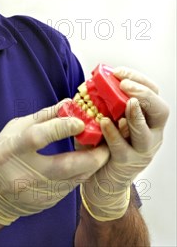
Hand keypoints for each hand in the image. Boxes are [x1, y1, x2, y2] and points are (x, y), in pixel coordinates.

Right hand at [0, 102, 109, 224]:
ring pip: (73, 179)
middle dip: (91, 155)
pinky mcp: (46, 203)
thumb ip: (43, 117)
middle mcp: (25, 173)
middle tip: (105, 144)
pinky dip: (80, 174)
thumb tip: (68, 103)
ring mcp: (36, 192)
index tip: (81, 121)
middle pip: (65, 165)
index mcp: (13, 149)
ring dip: (91, 165)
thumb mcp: (15, 128)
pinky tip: (87, 163)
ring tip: (102, 151)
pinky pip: (70, 187)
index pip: (40, 137)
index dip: (62, 128)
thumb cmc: (1, 153)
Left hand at [80, 66, 169, 220]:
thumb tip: (90, 82)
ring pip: (146, 133)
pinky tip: (104, 123)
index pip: (153, 92)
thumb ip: (103, 102)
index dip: (139, 79)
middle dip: (144, 94)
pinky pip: (123, 148)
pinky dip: (114, 134)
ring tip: (127, 102)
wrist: (100, 178)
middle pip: (160, 110)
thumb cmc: (104, 142)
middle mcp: (151, 133)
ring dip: (136, 116)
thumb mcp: (106, 117)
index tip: (119, 72)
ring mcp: (141, 150)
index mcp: (147, 117)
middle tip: (125, 85)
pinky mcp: (126, 163)